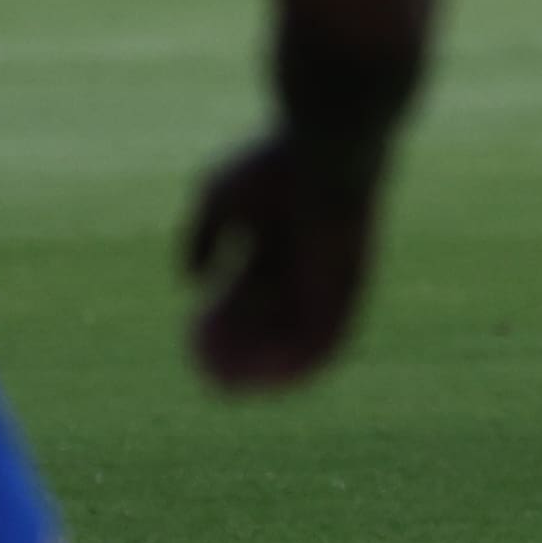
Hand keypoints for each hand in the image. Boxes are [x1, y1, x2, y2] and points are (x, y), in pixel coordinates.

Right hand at [179, 133, 378, 390]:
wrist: (329, 154)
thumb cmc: (272, 165)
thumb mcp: (219, 198)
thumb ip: (201, 238)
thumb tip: (191, 284)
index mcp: (279, 234)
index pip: (250, 285)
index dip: (225, 313)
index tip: (197, 337)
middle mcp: (306, 259)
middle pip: (274, 314)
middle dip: (246, 344)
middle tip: (217, 373)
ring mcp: (330, 274)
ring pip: (302, 330)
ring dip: (276, 360)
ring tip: (242, 388)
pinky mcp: (350, 286)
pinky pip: (330, 334)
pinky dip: (305, 359)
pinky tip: (274, 381)